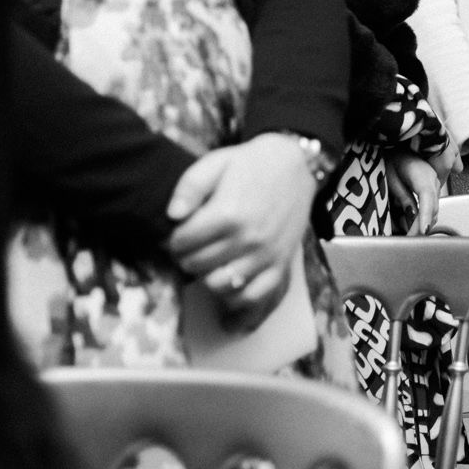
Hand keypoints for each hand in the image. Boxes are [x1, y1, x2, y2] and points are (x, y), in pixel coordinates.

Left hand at [166, 133, 316, 317]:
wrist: (297, 164)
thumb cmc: (251, 164)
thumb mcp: (216, 162)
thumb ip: (190, 186)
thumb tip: (172, 215)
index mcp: (228, 213)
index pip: (182, 243)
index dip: (174, 240)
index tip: (179, 235)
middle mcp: (248, 238)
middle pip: (198, 265)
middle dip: (187, 258)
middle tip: (191, 249)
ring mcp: (266, 254)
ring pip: (222, 285)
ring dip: (207, 279)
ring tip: (207, 266)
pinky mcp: (282, 263)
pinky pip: (258, 296)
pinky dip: (241, 306)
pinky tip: (229, 305)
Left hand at [388, 152, 441, 233]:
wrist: (399, 145)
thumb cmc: (392, 157)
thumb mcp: (391, 178)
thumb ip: (403, 197)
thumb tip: (412, 216)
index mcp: (423, 176)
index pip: (427, 200)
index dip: (425, 217)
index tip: (422, 231)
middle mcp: (433, 179)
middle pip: (432, 208)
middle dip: (421, 226)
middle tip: (408, 238)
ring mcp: (435, 183)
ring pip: (433, 208)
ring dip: (422, 222)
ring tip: (409, 233)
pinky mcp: (432, 186)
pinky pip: (431, 204)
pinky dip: (424, 215)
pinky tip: (413, 223)